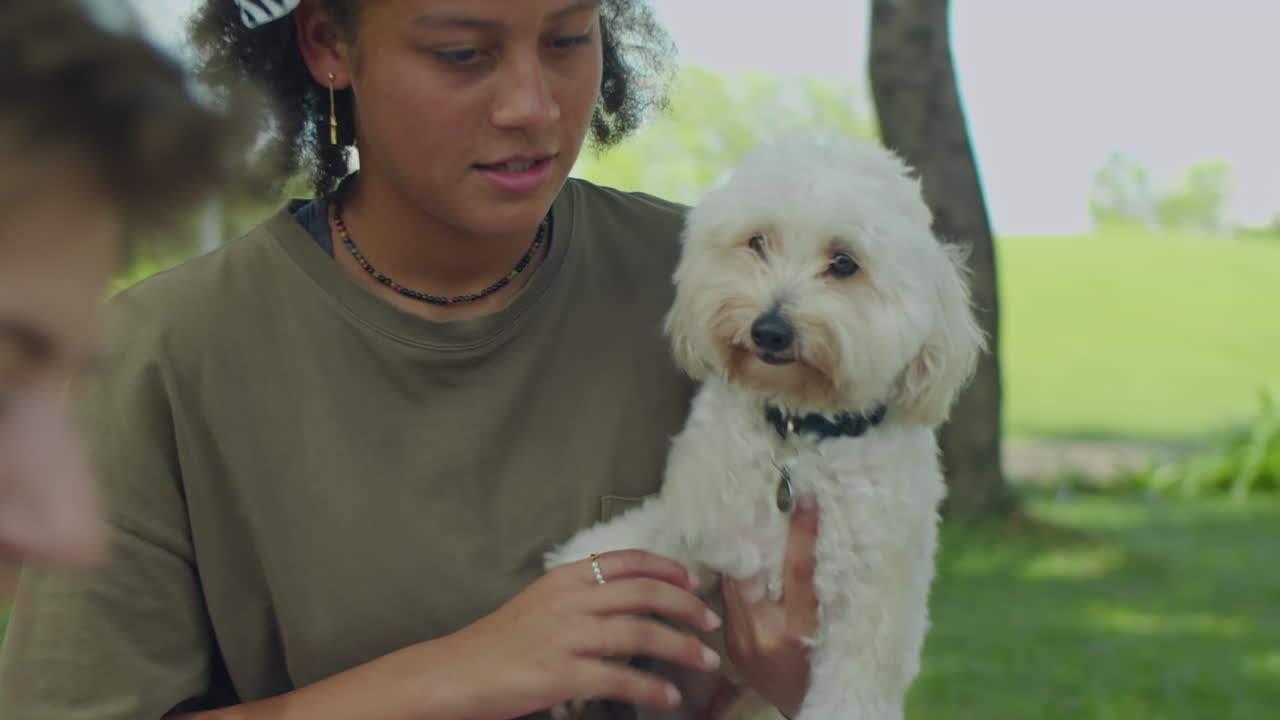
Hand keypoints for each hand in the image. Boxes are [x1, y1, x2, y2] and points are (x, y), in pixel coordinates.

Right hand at [435, 549, 723, 719]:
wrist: (455, 674)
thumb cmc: (498, 643)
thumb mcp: (540, 603)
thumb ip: (580, 596)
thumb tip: (626, 599)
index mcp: (565, 579)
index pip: (627, 561)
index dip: (667, 568)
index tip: (693, 580)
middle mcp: (570, 601)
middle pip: (644, 593)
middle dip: (686, 606)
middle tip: (711, 621)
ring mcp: (566, 637)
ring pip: (640, 634)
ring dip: (681, 647)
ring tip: (705, 660)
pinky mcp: (561, 674)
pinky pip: (619, 679)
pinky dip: (651, 688)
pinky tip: (669, 696)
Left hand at [722, 495, 819, 717]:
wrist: (804, 708)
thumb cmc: (829, 668)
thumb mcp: (834, 630)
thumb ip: (820, 592)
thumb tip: (812, 543)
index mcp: (798, 629)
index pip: (798, 571)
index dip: (801, 533)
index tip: (804, 499)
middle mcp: (763, 633)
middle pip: (751, 571)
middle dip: (753, 536)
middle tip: (759, 503)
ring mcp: (740, 639)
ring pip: (733, 582)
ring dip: (741, 553)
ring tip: (747, 522)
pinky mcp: (729, 643)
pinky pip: (729, 601)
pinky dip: (738, 580)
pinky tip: (744, 562)